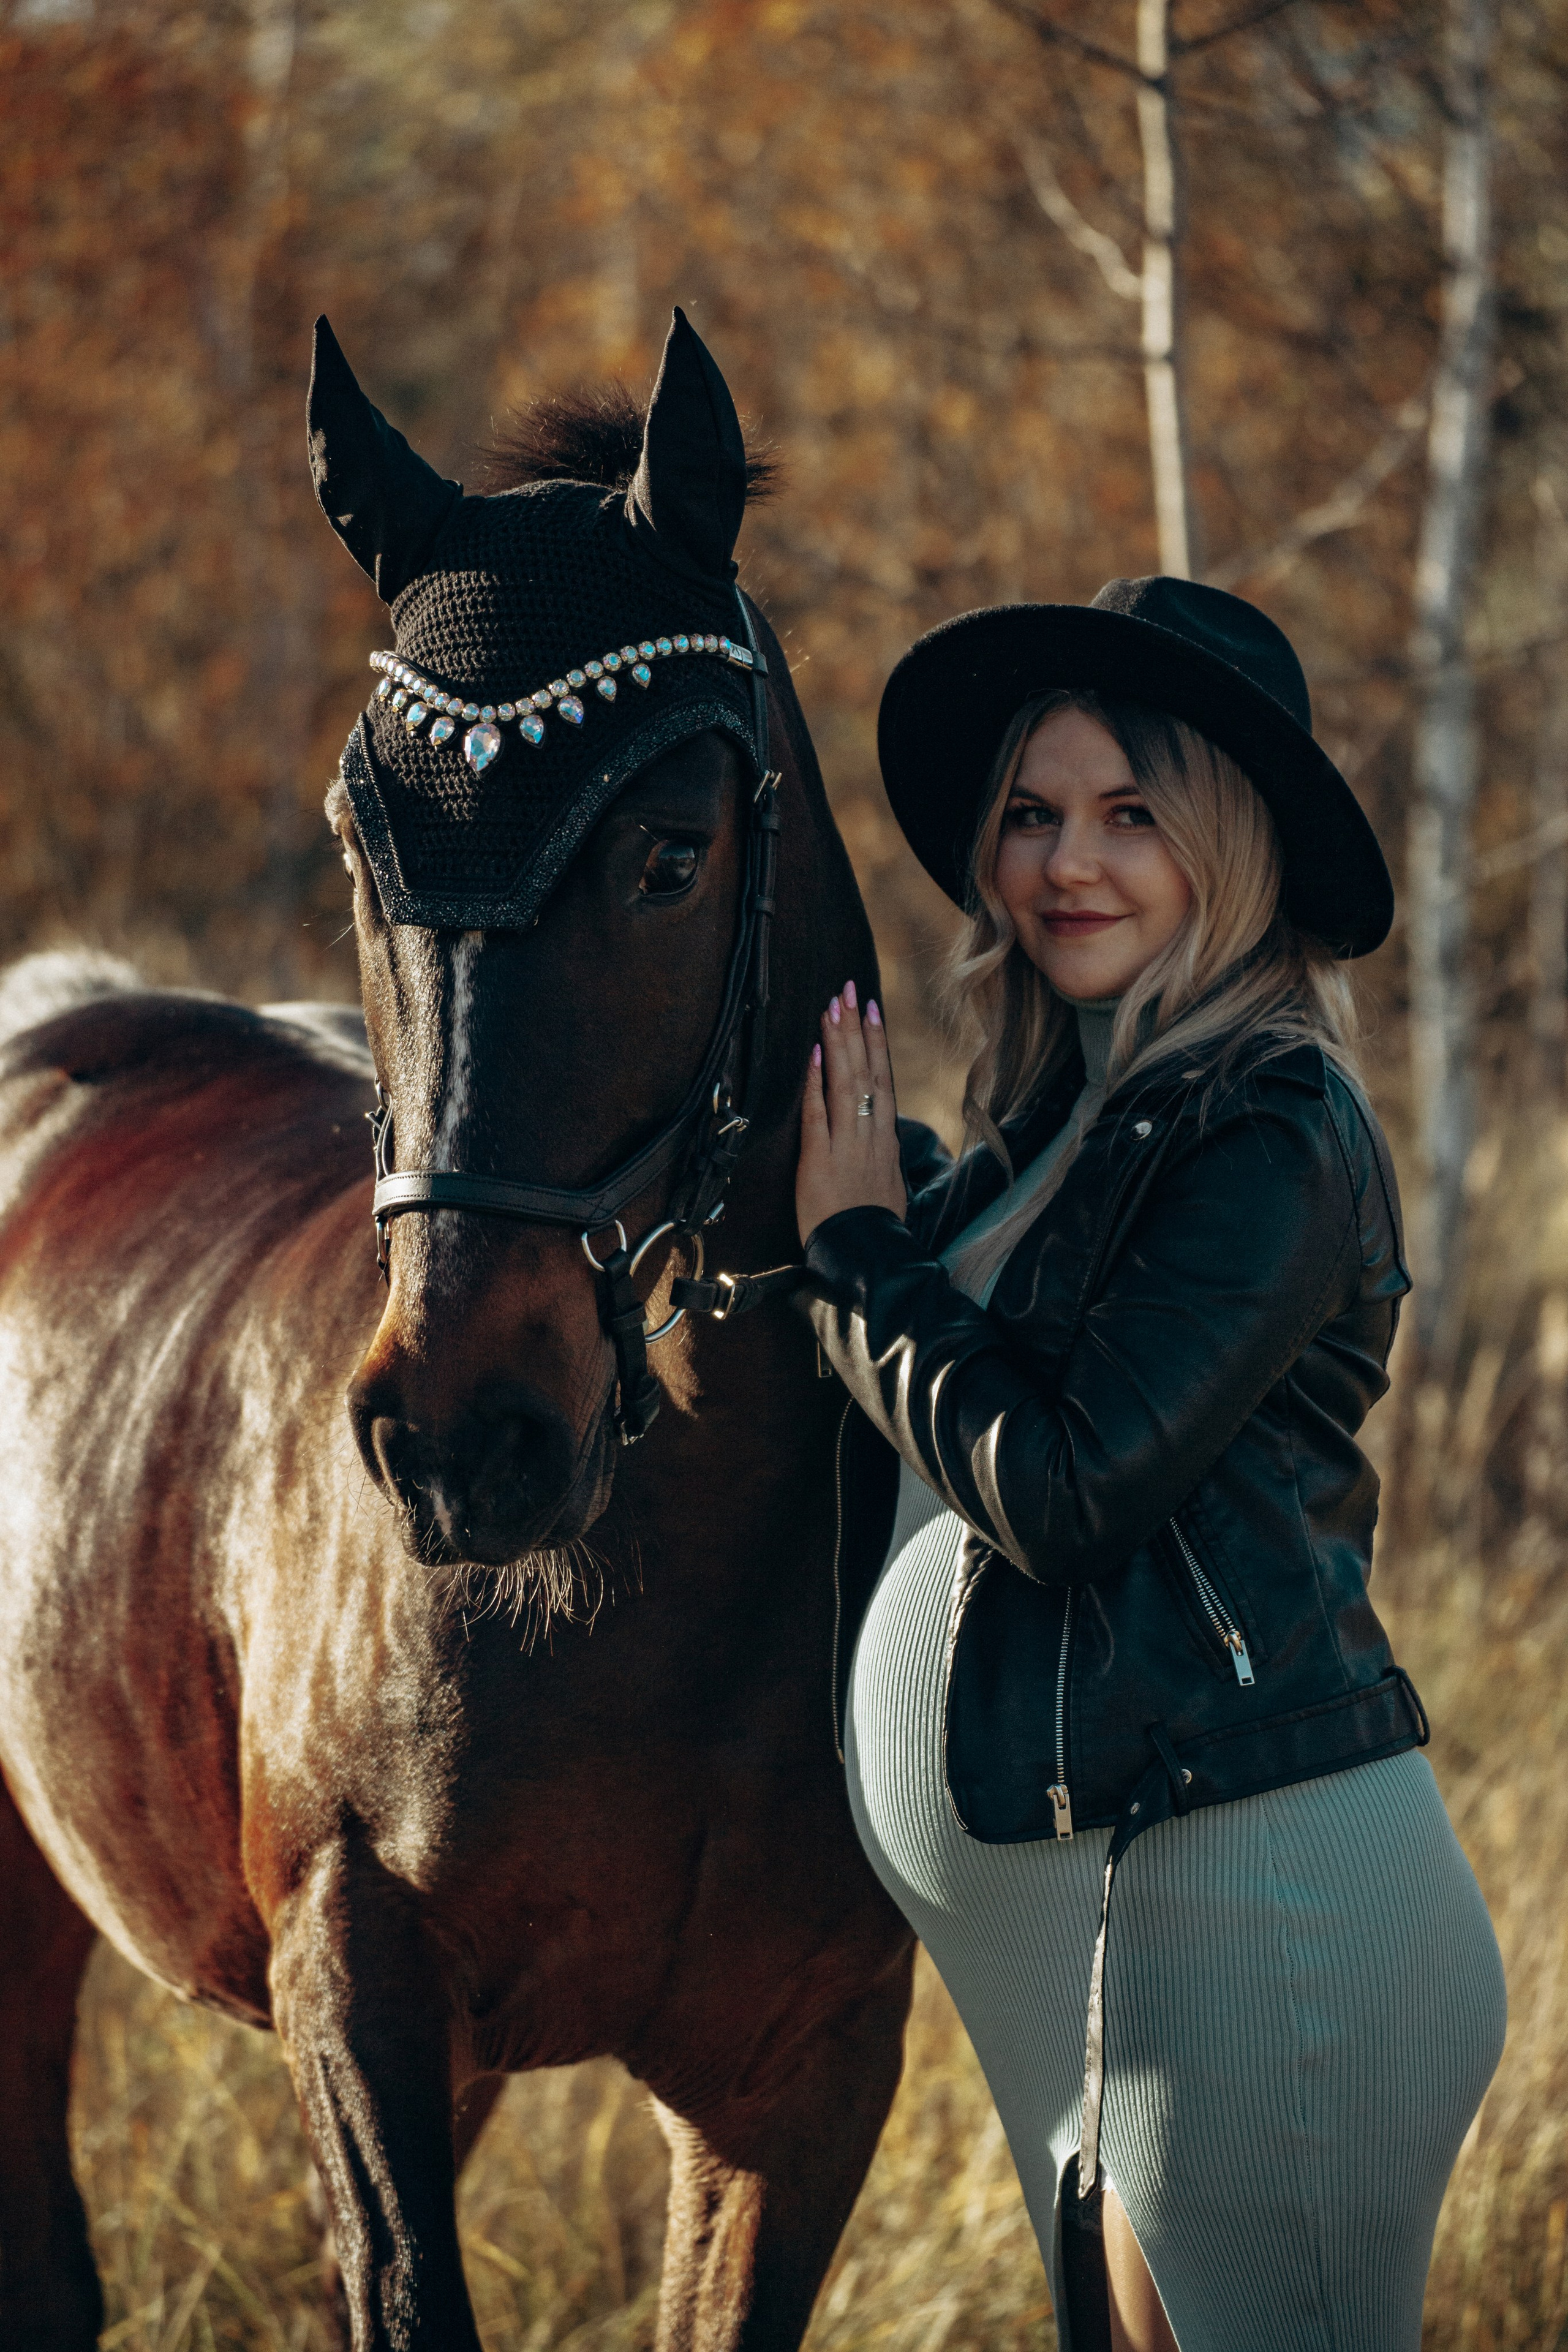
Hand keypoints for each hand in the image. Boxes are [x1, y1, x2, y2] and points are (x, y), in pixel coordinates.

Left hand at [796, 979, 906, 1245]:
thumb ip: (883, 1156)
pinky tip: (812, 1054)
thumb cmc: (876, 1228)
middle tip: (848, 989)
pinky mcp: (821, 1159)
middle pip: (866, 1071)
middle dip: (856, 1027)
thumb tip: (882, 1137)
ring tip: (833, 1006)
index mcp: (886, 1140)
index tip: (871, 1010)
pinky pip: (818, 1113)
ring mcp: (847, 1144)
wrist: (867, 1257)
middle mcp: (870, 1134)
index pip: (882, 1080)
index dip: (876, 1043)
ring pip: (845, 1083)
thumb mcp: (890, 1188)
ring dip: (838, 1042)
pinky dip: (815, 1083)